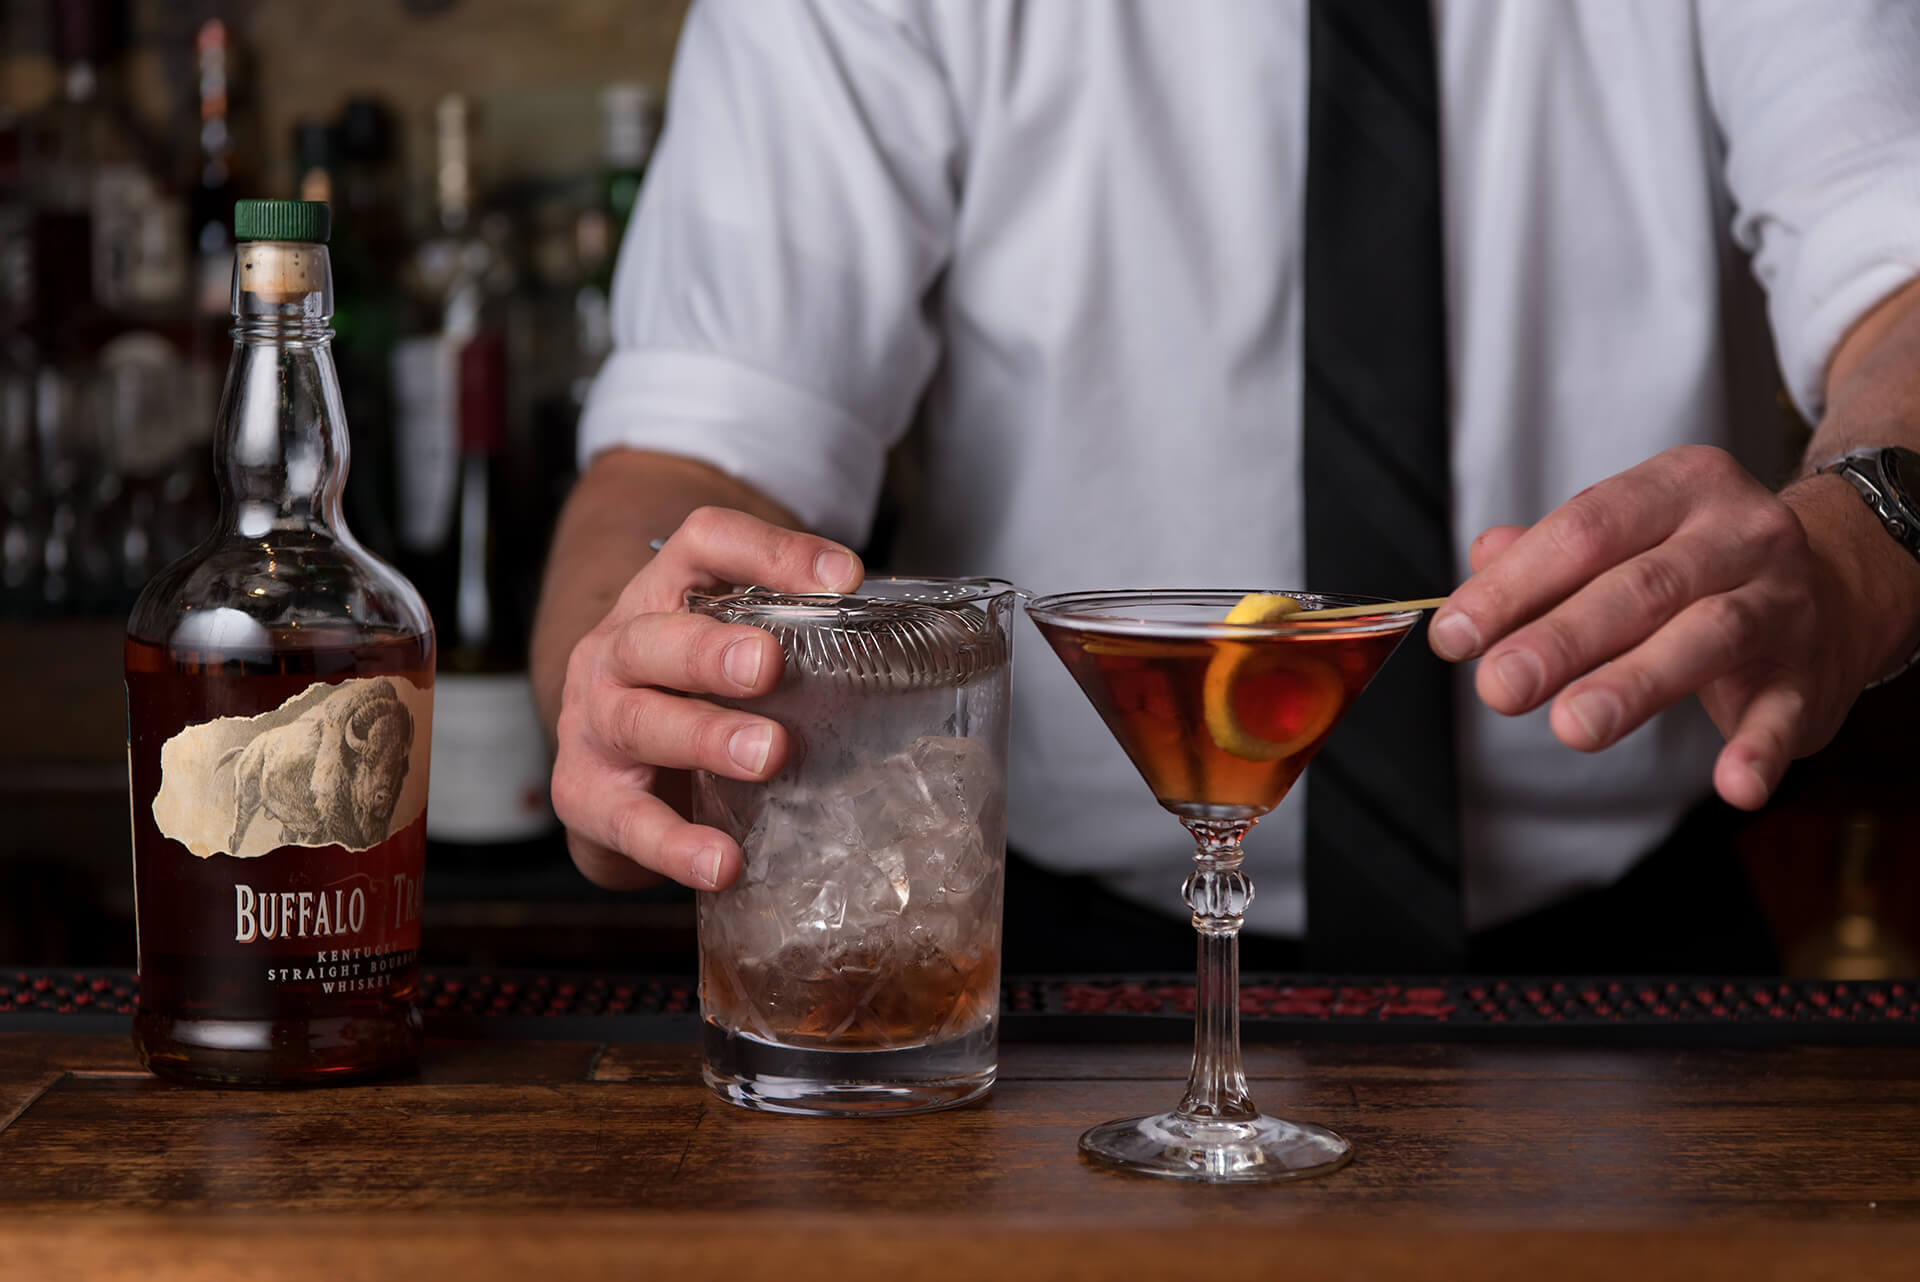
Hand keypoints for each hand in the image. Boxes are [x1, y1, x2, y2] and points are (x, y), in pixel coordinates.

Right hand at [550, 507, 862, 889]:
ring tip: (767, 754)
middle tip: (768, 666)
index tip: (842, 578)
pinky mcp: (585, 796)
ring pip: (638, 720)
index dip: (768, 551)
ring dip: (704, 736)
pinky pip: (629, 821)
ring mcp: (593, 723)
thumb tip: (907, 667)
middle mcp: (617, 651)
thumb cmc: (688, 704)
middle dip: (711, 651)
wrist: (601, 778)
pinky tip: (722, 861)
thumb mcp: (727, 662)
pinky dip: (676, 844)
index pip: (704, 545)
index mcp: (663, 599)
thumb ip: (794, 652)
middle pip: (654, 635)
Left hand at [1427, 445, 1896, 810]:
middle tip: (1498, 687)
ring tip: (1574, 725)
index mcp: (1680, 488)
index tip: (1455, 634)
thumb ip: (1552, 551)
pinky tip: (1733, 786)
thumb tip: (1483, 556)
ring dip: (1636, 684)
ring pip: (1706, 638)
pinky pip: (1784, 712)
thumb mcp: (1631, 536)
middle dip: (1561, 639)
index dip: (1515, 584)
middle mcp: (1738, 533)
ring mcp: (1782, 601)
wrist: (1837, 584)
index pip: (1586, 529)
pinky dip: (1759, 749)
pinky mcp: (1811, 673)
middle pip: (1641, 586)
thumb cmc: (1698, 564)